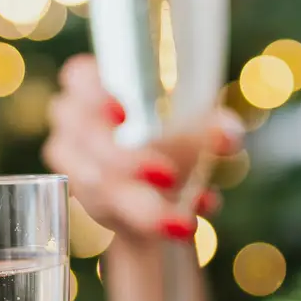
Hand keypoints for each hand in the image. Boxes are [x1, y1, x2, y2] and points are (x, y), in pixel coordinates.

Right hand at [43, 54, 243, 242]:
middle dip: (126, 160)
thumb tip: (226, 136)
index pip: (79, 78)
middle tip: (167, 176)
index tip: (125, 112)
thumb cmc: (176, 139)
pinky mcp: (84, 201)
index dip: (95, 94)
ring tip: (185, 220)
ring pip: (94, 185)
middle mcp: (76, 125)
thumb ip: (215, 127)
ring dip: (142, 205)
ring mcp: (74, 165)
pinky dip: (150, 220)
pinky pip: (108, 213)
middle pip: (87, 137)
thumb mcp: (200, 128)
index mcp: (95, 87)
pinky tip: (185, 222)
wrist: (167, 189)